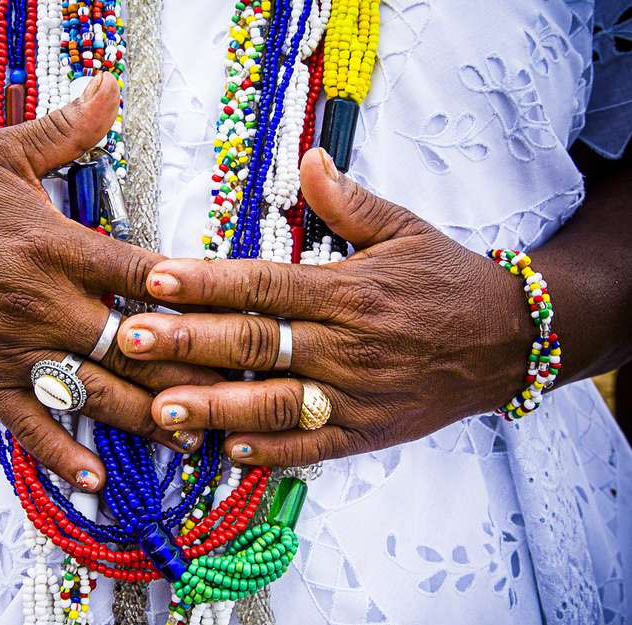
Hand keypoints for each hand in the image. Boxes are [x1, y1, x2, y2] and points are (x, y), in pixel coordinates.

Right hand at [0, 73, 213, 487]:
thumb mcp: (4, 154)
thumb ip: (65, 130)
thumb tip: (109, 87)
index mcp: (56, 247)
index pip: (140, 274)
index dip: (191, 293)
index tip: (239, 311)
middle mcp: (45, 304)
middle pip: (134, 344)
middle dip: (191, 368)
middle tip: (244, 391)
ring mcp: (18, 348)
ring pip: (96, 391)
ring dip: (148, 418)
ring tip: (197, 438)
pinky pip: (30, 424)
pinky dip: (62, 454)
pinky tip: (98, 482)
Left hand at [116, 147, 534, 465]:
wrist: (509, 340)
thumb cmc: (447, 281)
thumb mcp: (405, 229)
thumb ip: (349, 201)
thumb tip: (309, 157)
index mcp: (347, 290)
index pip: (263, 285)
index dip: (206, 282)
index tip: (154, 278)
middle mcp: (346, 344)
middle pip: (255, 342)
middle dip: (188, 341)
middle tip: (128, 340)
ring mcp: (356, 394)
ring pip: (274, 403)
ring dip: (215, 406)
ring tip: (160, 408)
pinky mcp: (367, 431)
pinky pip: (313, 447)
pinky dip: (270, 452)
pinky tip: (225, 451)